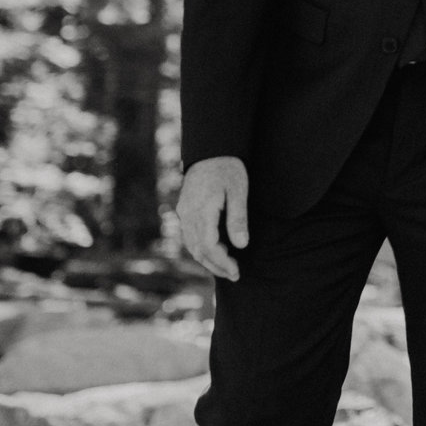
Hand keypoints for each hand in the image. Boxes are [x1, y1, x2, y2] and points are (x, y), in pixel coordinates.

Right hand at [179, 158, 251, 281]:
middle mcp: (188, 214)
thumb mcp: (239, 191)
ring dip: (207, 259)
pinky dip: (201, 249)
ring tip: (226, 268)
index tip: (236, 271)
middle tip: (234, 275)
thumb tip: (241, 245)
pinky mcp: (184, 209)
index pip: (209, 246)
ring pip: (192, 245)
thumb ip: (238, 218)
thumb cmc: (229, 168)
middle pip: (198, 249)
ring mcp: (184, 212)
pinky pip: (190, 236)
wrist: (212, 150)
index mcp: (201, 210)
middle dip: (215, 266)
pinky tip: (214, 252)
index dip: (222, 262)